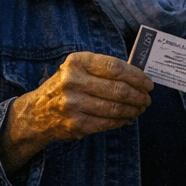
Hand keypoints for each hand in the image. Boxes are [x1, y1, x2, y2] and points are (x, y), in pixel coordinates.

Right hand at [0, 52, 151, 173]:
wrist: (37, 112)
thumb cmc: (64, 86)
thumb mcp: (78, 69)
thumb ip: (103, 70)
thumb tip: (137, 78)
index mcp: (77, 62)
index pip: (114, 67)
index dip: (136, 76)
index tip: (148, 82)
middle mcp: (73, 81)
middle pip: (118, 89)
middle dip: (138, 95)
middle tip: (147, 99)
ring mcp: (74, 104)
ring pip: (115, 108)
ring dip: (133, 110)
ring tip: (140, 109)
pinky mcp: (76, 124)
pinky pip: (107, 123)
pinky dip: (121, 121)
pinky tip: (127, 119)